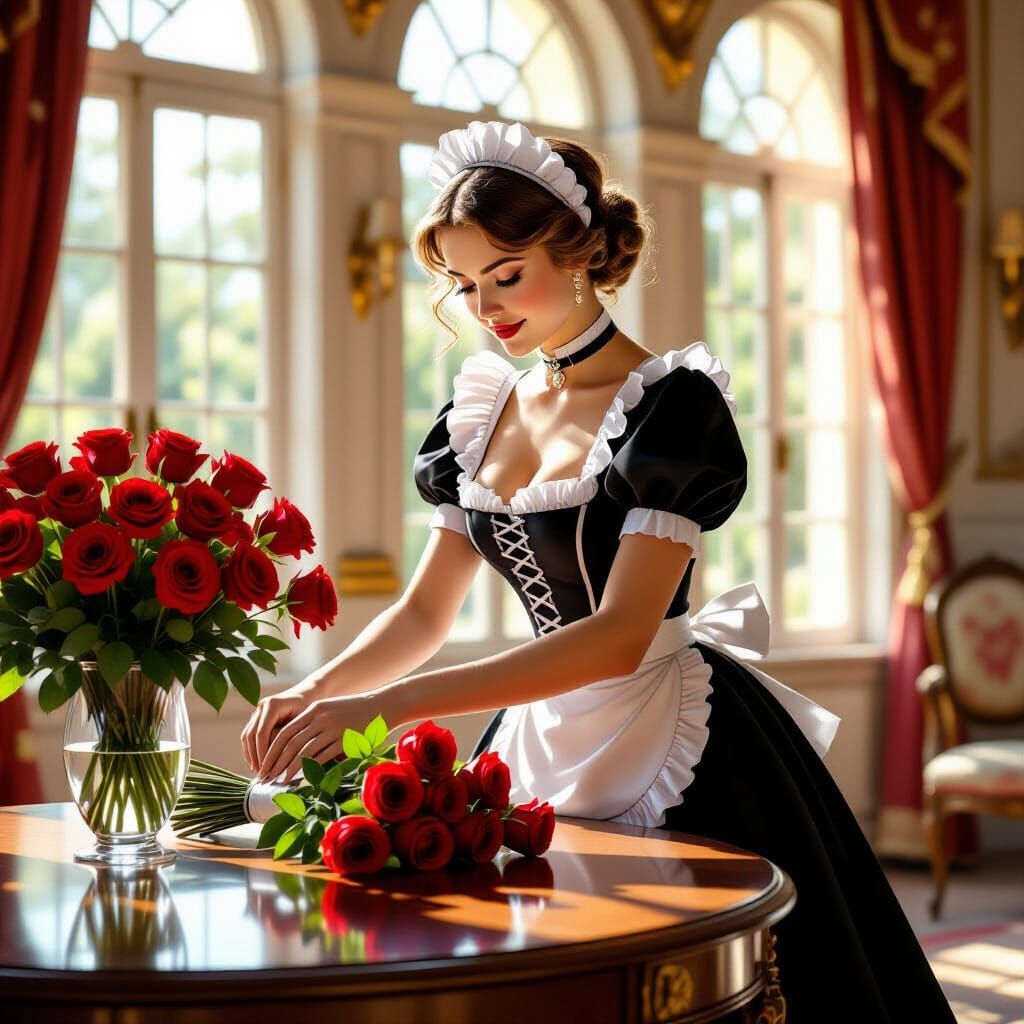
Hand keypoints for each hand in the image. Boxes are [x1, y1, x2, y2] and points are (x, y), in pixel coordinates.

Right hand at [241, 684, 316, 773]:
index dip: (262, 752)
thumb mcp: (305, 720)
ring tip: (257, 770)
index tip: (265, 769)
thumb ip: (294, 736)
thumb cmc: (312, 708)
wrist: (311, 692)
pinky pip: (249, 734)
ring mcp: (258, 710)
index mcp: (273, 705)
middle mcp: (263, 706)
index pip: (261, 733)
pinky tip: (255, 762)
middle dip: (254, 756)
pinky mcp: (258, 716)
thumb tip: (286, 761)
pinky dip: (250, 749)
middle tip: (260, 773)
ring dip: (250, 754)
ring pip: (247, 735)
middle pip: (251, 735)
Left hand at [255, 691, 389, 782]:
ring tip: (280, 780)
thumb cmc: (355, 710)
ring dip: (289, 769)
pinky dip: (310, 769)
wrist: (384, 704)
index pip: (285, 732)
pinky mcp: (346, 740)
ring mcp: (334, 729)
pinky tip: (302, 778)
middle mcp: (321, 717)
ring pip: (304, 752)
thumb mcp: (330, 709)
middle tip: (266, 777)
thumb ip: (312, 722)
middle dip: (276, 762)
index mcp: (314, 709)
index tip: (264, 764)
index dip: (272, 750)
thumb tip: (293, 746)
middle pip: (291, 743)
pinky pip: (323, 757)